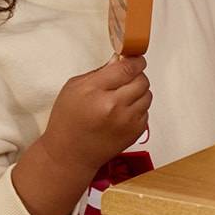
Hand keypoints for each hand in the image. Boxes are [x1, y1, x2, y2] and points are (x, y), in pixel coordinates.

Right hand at [42, 56, 150, 174]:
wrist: (69, 155)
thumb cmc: (67, 121)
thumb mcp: (73, 88)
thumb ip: (99, 72)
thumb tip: (120, 59)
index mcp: (95, 92)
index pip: (127, 68)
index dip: (135, 61)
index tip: (135, 59)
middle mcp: (114, 106)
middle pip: (142, 80)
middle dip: (136, 76)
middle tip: (125, 80)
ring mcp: (127, 121)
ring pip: (147, 94)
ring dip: (138, 92)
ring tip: (121, 98)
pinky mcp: (136, 132)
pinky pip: (146, 110)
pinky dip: (138, 108)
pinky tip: (121, 113)